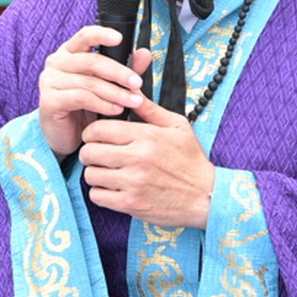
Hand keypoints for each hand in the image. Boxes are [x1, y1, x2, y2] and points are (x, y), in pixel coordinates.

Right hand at [38, 27, 152, 158]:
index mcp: (70, 52)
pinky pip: (81, 98)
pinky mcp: (49, 100)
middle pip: (91, 61)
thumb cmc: (86, 107)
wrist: (68, 136)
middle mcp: (56, 62)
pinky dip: (102, 104)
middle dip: (119, 73)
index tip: (120, 39)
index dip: (102, 34)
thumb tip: (145, 53)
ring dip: (115, 92)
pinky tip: (116, 110)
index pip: (84, 35)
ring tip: (133, 101)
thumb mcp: (108, 85)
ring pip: (89, 82)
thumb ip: (125, 68)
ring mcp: (49, 80)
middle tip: (137, 83)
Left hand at [79, 97, 214, 229]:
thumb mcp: (178, 127)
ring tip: (107, 172)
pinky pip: (97, 196)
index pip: (99, 130)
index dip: (91, 132)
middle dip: (90, 152)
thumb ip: (151, 110)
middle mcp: (137, 158)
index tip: (95, 137)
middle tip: (98, 155)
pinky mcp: (131, 204)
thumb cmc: (192, 161)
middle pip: (89, 152)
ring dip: (95, 173)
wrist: (206, 196)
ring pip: (90, 175)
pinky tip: (112, 188)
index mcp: (146, 136)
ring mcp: (133, 183)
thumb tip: (131, 93)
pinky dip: (100, 192)